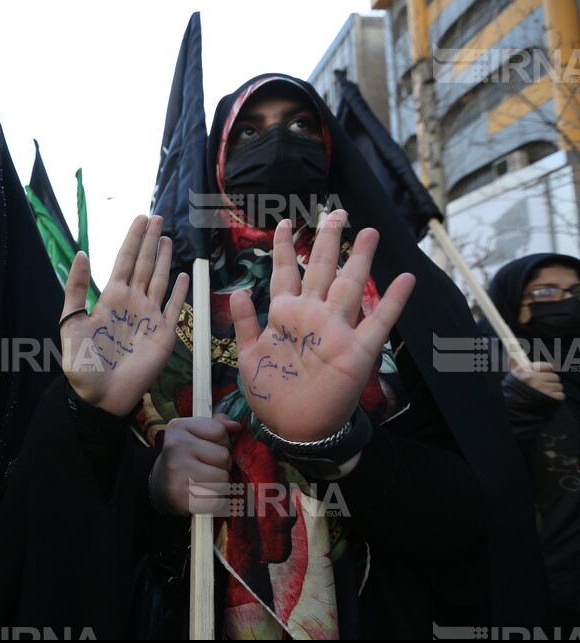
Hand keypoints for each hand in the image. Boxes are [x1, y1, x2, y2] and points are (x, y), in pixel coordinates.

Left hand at [61, 215, 188, 415]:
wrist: (100, 396)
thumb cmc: (82, 364)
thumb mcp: (71, 323)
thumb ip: (77, 289)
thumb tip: (83, 253)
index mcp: (111, 298)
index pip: (124, 261)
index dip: (133, 239)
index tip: (140, 218)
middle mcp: (133, 303)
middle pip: (144, 264)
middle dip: (150, 241)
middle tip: (157, 217)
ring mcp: (150, 317)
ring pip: (159, 280)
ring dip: (164, 259)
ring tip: (168, 238)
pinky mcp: (164, 334)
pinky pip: (175, 308)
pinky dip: (180, 291)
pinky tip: (184, 275)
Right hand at [149, 414, 239, 515]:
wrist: (162, 486)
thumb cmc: (186, 457)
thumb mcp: (196, 435)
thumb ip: (218, 426)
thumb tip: (236, 426)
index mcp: (178, 427)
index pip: (220, 431)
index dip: (221, 442)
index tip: (208, 448)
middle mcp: (176, 447)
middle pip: (224, 457)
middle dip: (222, 465)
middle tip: (207, 468)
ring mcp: (177, 473)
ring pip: (224, 479)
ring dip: (221, 484)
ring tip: (205, 482)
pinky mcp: (182, 498)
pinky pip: (218, 500)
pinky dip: (216, 501)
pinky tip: (203, 496)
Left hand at [231, 211, 415, 440]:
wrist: (294, 428)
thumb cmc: (270, 393)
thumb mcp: (247, 358)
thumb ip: (246, 323)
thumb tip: (239, 290)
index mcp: (284, 314)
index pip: (286, 272)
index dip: (286, 247)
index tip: (285, 222)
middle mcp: (312, 316)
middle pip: (322, 269)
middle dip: (328, 240)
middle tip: (336, 212)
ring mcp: (336, 331)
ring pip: (350, 286)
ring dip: (360, 259)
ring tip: (370, 232)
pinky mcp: (357, 352)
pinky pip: (379, 323)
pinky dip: (393, 302)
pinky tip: (405, 279)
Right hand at [511, 359, 563, 400]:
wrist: (511, 408)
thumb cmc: (512, 391)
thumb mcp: (512, 377)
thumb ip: (514, 366)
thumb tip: (511, 357)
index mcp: (525, 372)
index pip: (546, 366)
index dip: (547, 370)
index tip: (546, 374)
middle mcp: (534, 379)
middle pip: (554, 377)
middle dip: (550, 382)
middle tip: (544, 387)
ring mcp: (541, 389)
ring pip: (558, 386)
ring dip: (553, 391)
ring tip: (545, 394)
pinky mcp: (548, 398)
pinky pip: (560, 395)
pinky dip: (556, 398)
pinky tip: (548, 399)